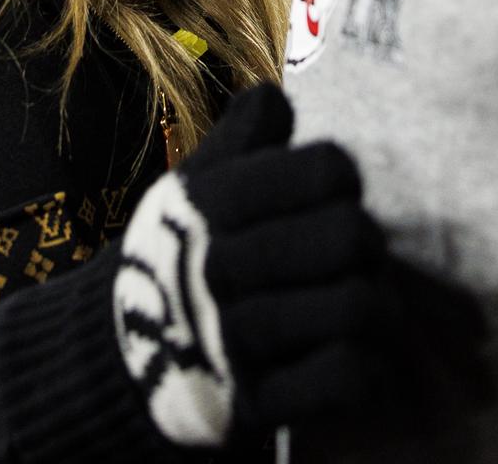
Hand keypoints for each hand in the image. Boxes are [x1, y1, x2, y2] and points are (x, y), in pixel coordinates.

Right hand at [112, 84, 405, 445]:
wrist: (121, 358)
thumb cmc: (181, 254)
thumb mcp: (194, 188)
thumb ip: (241, 137)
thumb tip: (277, 94)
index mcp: (211, 205)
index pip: (328, 170)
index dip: (342, 178)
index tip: (330, 195)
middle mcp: (220, 268)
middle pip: (353, 236)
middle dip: (366, 245)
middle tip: (353, 256)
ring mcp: (237, 341)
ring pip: (357, 307)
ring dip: (376, 305)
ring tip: (359, 303)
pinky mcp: (257, 402)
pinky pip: (346, 376)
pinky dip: (366, 365)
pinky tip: (353, 351)